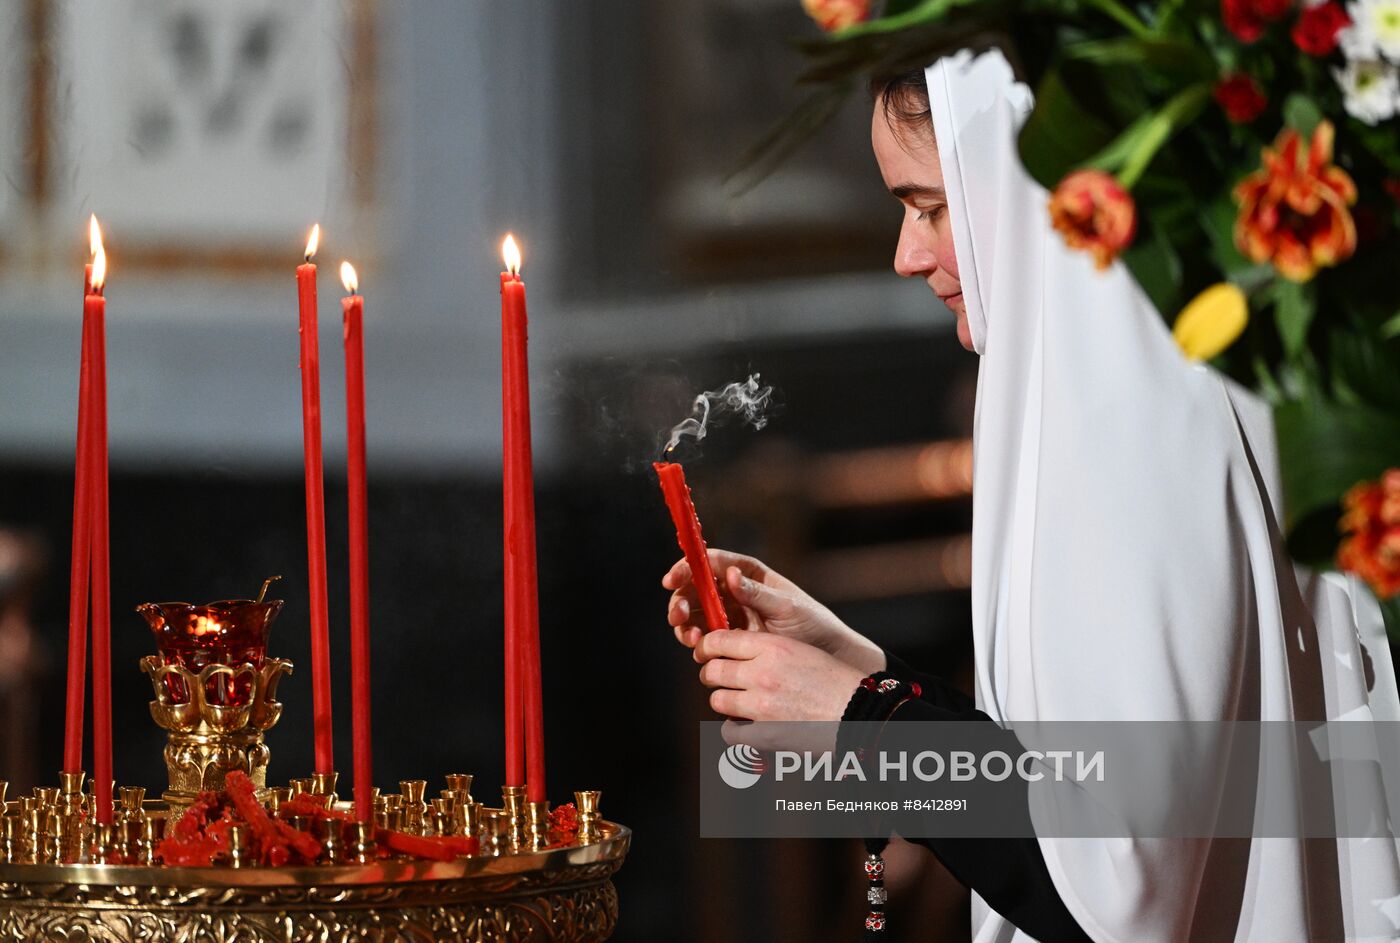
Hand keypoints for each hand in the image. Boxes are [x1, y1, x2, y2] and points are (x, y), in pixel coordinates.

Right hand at [662, 549, 885, 674]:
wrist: (825, 656)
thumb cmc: (812, 624)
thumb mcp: (787, 607)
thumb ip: (757, 593)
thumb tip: (730, 574)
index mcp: (749, 574)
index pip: (711, 562)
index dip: (688, 567)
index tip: (674, 579)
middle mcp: (735, 591)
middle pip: (696, 588)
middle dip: (681, 600)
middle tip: (679, 616)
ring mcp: (731, 616)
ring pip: (695, 613)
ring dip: (686, 623)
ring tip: (692, 638)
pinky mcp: (730, 639)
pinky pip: (705, 636)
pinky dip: (696, 641)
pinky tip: (700, 649)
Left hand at [695, 629, 866, 723]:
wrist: (861, 713)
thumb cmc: (836, 681)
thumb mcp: (802, 652)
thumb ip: (769, 651)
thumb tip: (737, 654)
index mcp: (773, 647)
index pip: (720, 640)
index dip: (708, 647)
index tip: (709, 653)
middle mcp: (762, 673)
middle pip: (712, 671)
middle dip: (712, 674)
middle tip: (719, 680)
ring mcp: (762, 705)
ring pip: (718, 700)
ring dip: (725, 701)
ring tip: (737, 703)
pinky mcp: (765, 735)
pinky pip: (729, 732)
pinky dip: (734, 730)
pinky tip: (745, 727)